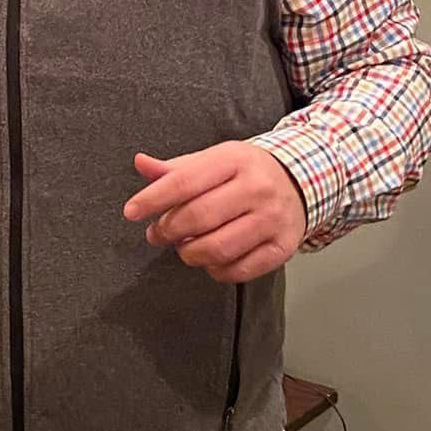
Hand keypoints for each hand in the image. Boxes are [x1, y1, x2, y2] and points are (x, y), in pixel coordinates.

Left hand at [123, 142, 306, 282]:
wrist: (299, 180)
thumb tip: (141, 164)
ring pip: (217, 249)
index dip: (153, 199)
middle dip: (168, 231)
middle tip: (157, 233)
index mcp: (234, 160)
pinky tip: (210, 259)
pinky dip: (215, 270)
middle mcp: (257, 188)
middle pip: (198, 218)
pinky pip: (238, 271)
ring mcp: (272, 219)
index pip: (185, 181)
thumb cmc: (246, 172)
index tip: (131, 212)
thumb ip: (175, 168)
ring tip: (184, 246)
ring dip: (189, 254)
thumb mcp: (213, 160)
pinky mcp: (283, 247)